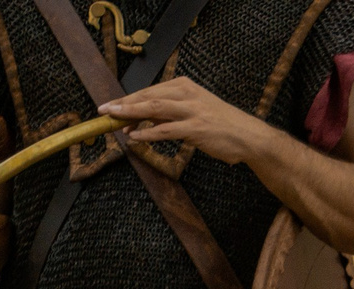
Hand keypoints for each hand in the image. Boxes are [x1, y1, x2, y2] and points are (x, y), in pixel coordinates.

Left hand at [100, 78, 269, 168]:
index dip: (129, 98)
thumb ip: (171, 112)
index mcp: (186, 86)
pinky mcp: (195, 128)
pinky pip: (165, 130)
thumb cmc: (222, 126)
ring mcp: (192, 110)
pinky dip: (147, 133)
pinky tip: (135, 136)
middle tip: (104, 110)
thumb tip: (144, 119)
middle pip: (148, 96)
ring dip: (130, 114)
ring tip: (113, 120)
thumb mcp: (196, 111)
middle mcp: (187, 94)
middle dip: (124, 103)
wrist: (249, 137)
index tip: (112, 105)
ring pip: (154, 109)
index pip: (151, 90)